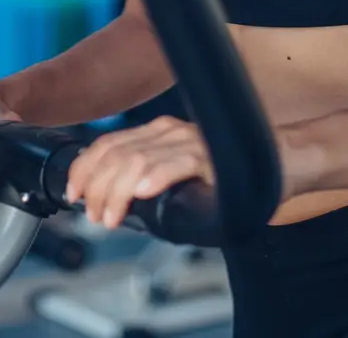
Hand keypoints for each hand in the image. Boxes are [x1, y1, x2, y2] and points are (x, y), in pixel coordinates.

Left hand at [65, 115, 210, 229]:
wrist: (274, 164)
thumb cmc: (222, 176)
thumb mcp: (173, 174)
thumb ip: (146, 178)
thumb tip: (111, 203)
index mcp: (156, 132)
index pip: (107, 144)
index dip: (84, 169)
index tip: (73, 193)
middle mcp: (169, 131)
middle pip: (117, 154)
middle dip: (97, 188)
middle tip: (95, 216)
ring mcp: (190, 141)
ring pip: (139, 160)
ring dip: (118, 192)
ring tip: (111, 217)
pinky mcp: (211, 156)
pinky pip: (179, 163)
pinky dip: (157, 177)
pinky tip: (144, 193)